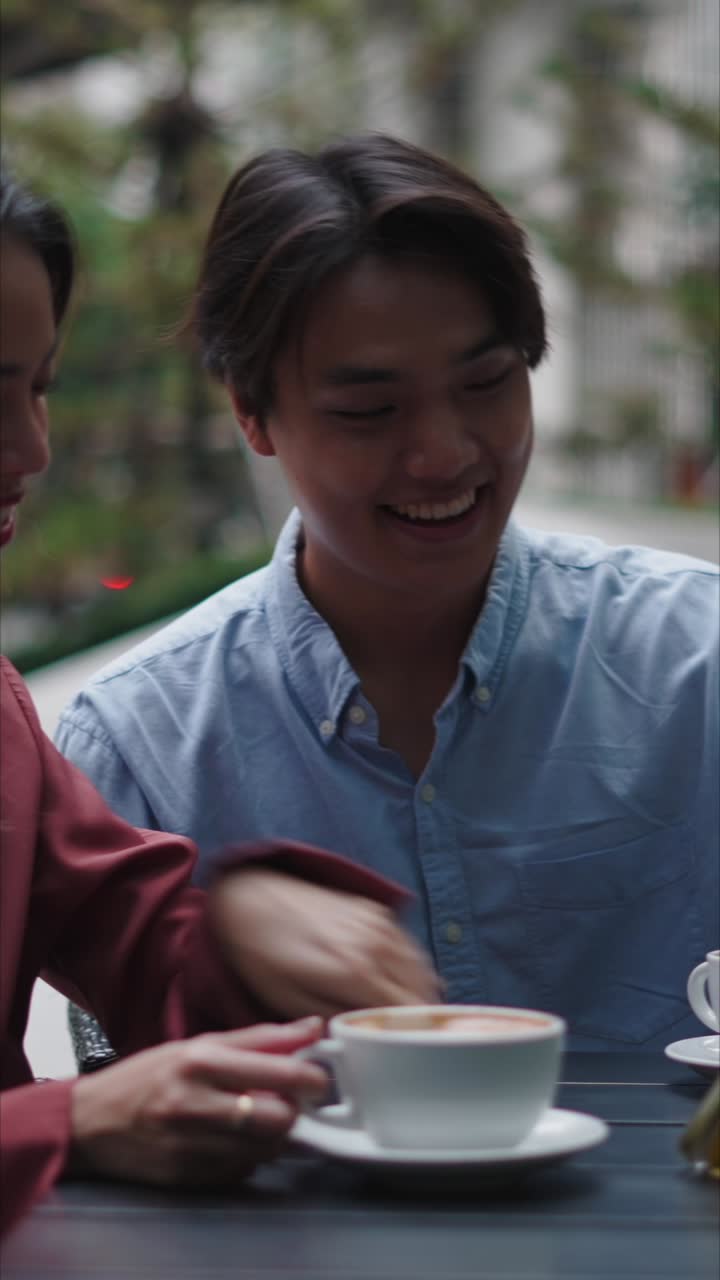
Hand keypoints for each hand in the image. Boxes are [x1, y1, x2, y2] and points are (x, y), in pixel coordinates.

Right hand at [69, 1019, 325, 1186]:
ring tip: (253, 1119)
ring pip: (266, 1149)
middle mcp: (195, 1104)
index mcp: (200, 1061)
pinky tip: (229, 1140)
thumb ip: (259, 1038)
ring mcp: (192, 1146)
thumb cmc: (147, 1077)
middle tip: (284, 1100)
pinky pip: (243, 1170)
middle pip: (278, 1117)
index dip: (310, 1076)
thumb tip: (311, 1028)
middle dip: (290, 1110)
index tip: (319, 1076)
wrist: (91, 1123)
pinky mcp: (190, 1177)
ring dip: (271, 1135)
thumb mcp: (198, 1044)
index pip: (276, 1071)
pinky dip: (247, 1156)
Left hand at [210, 869, 441, 1018]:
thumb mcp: (288, 1000)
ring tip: (409, 1017)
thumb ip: (332, 1021)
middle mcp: (375, 945)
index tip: (411, 1052)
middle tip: (409, 1040)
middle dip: (420, 1018)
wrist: (253, 900)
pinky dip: (413, 967)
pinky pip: (409, 945)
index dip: (413, 1036)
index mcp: (354, 972)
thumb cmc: (264, 954)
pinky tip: (401, 984)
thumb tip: (361, 1041)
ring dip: (422, 992)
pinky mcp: (376, 910)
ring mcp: (379, 923)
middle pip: (422, 991)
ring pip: (422, 967)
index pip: (408, 1011)